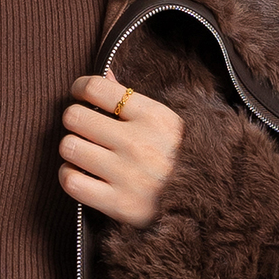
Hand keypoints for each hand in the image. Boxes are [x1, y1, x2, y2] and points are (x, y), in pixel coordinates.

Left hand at [58, 72, 184, 228]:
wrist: (209, 203)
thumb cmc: (182, 157)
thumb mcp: (167, 122)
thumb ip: (132, 99)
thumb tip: (104, 74)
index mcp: (153, 116)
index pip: (95, 88)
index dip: (80, 88)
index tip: (81, 95)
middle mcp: (139, 143)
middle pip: (75, 117)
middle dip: (76, 120)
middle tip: (84, 128)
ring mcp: (128, 175)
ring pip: (69, 147)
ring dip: (72, 149)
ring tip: (84, 152)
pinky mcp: (119, 204)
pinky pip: (71, 181)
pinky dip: (70, 176)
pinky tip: (82, 174)